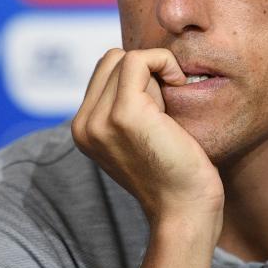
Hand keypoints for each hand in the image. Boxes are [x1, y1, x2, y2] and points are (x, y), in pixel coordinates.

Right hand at [72, 48, 223, 232]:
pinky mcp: (123, 113)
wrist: (184, 210)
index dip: (138, 78)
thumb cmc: (174, 173)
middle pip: (111, 61)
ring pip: (124, 58)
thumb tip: (134, 64)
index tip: (159, 108)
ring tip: (167, 109)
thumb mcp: (136, 136)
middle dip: (143, 74)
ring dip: (154, 73)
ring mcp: (99, 120)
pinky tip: (179, 84)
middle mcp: (83, 125)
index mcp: (83, 130)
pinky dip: (164, 62)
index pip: (103, 72)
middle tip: (164, 109)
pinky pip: (138, 59)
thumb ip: (123, 105)